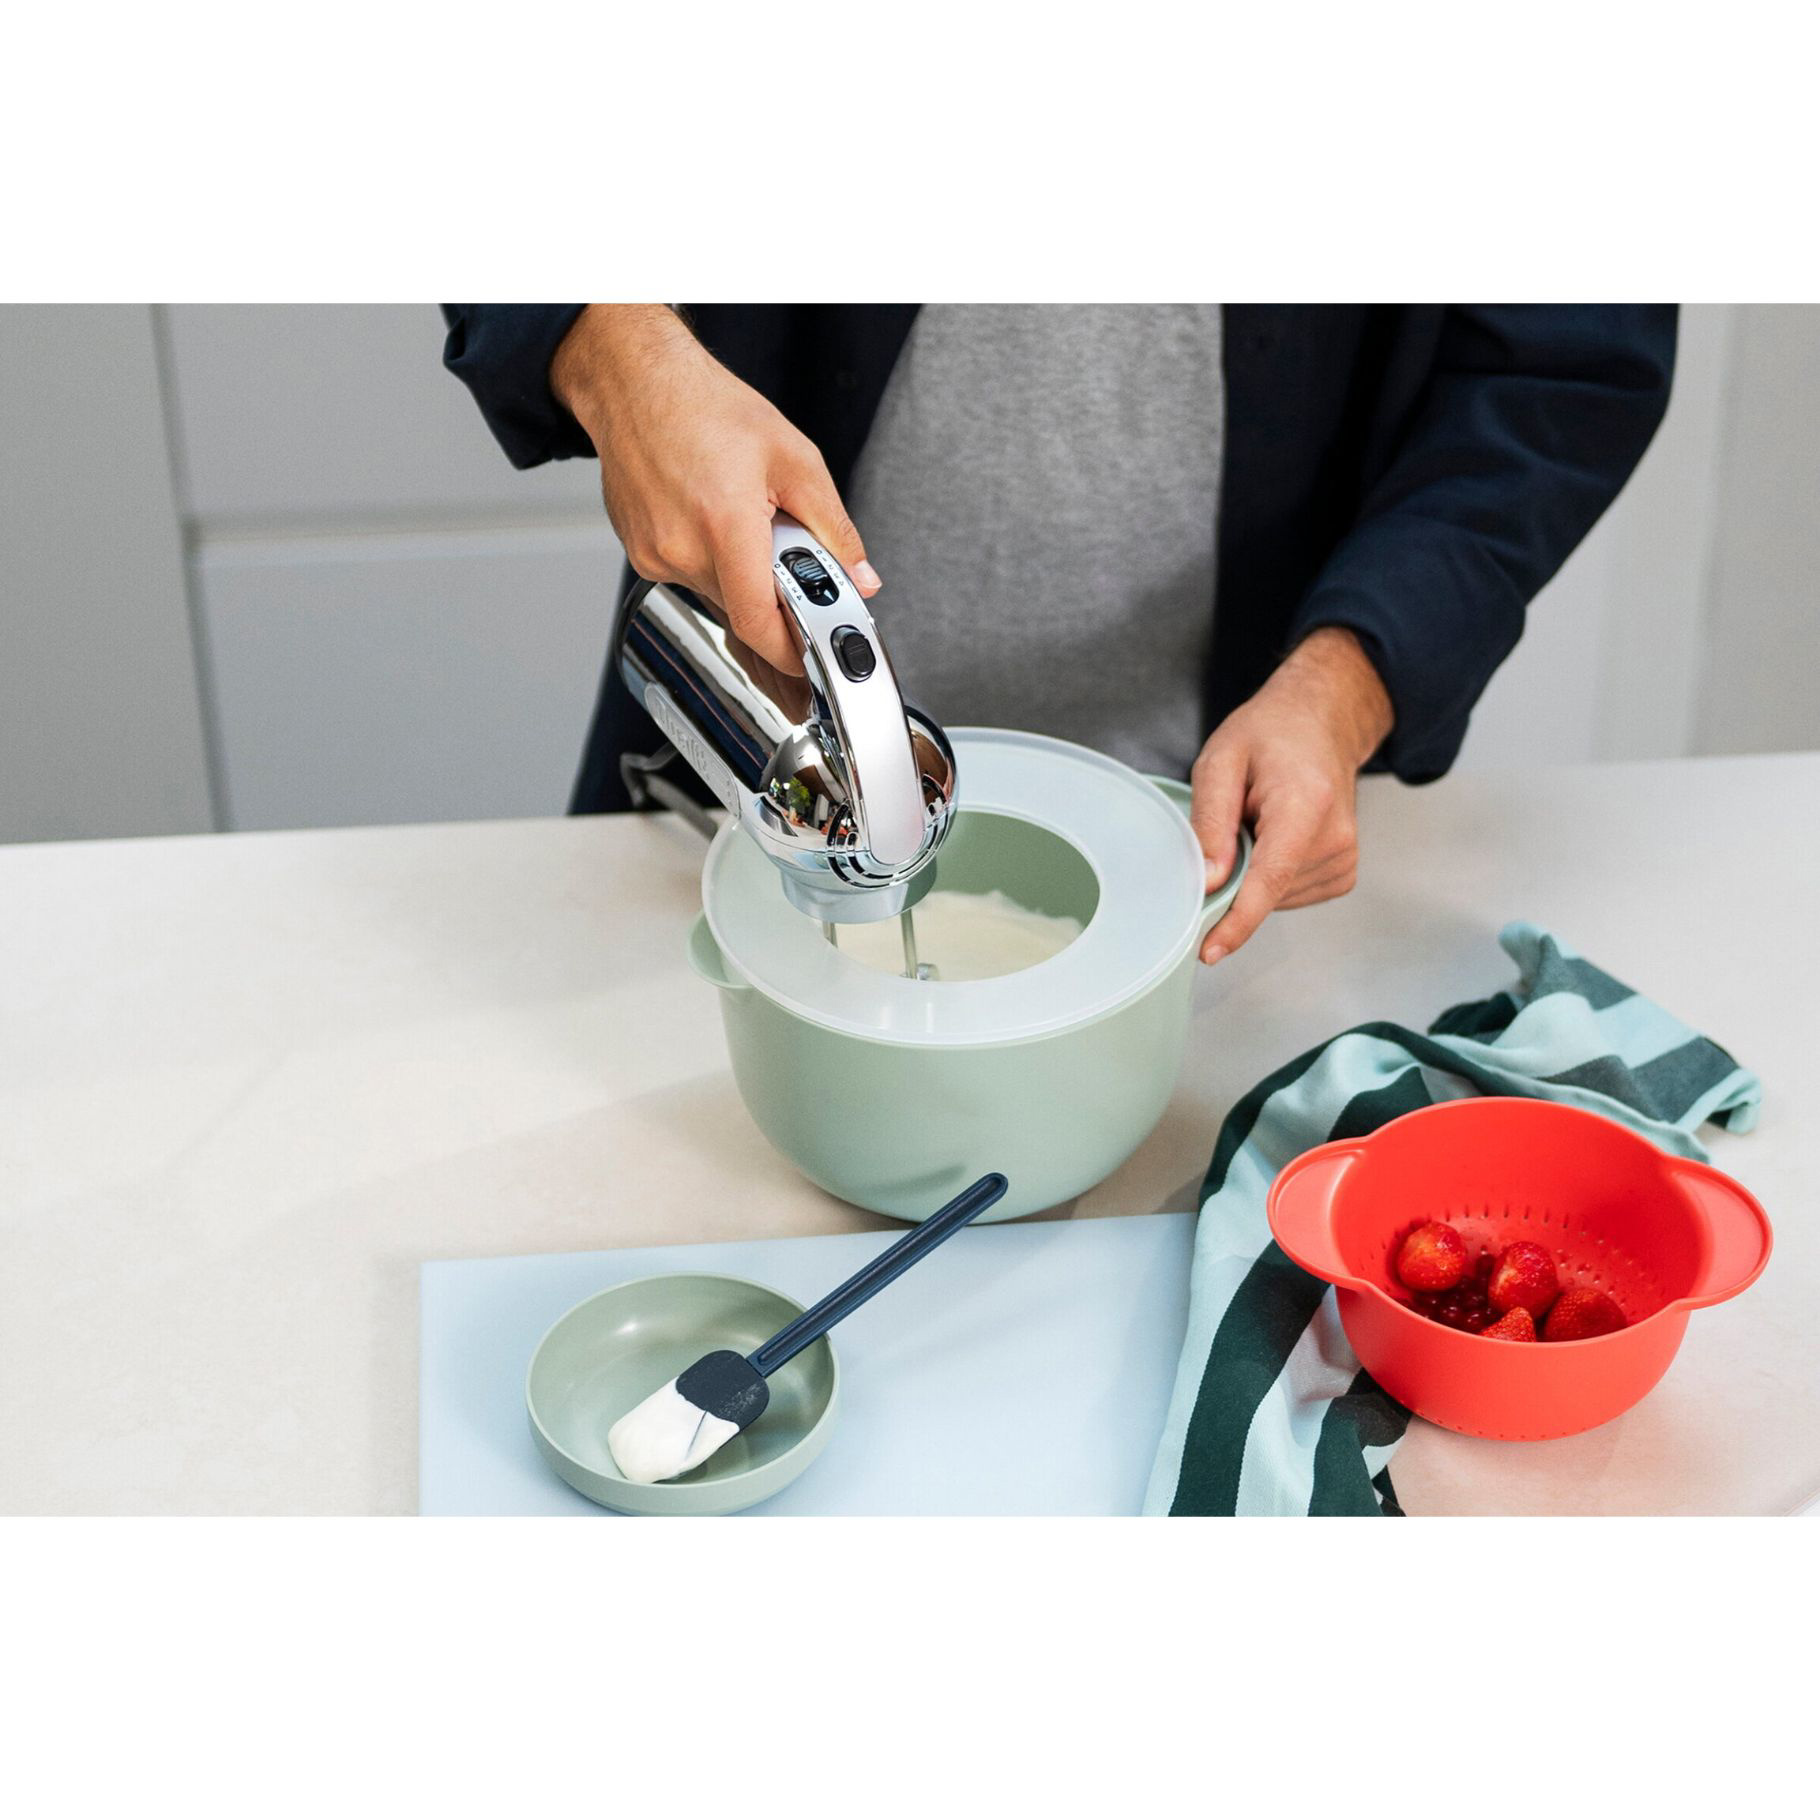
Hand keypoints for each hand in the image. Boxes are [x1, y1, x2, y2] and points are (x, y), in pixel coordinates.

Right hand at [550, 305, 878, 674]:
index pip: (758, 623)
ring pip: (717, 595)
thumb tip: (859, 577)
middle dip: (774, 596)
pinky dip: (714, 562)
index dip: (789, 654)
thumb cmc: (707, 408)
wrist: (636, 383)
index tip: (810, 661)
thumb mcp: (794, 459)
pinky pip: (690, 578)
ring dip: (742, 575)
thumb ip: (833, 528)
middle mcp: (682, 548)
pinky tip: (713, 519)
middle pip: (742, 609)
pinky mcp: (641, 554)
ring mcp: (656, 555)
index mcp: (724, 524)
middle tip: (788, 559)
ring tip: (743, 520)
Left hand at [1189, 628, 1393, 963]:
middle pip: (1266, 892)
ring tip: (1259, 822)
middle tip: (1234, 822)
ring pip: (1274, 898)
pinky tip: (1273, 838)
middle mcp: (1336, 838)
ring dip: (1253, 873)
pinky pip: (1289, 894)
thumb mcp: (1220, 760)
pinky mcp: (1343, 871)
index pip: (1270, 879)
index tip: (1210, 950)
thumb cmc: (1271, 734)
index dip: (1237, 921)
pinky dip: (1270, 877)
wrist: (1323, 721)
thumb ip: (1210, 821)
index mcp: (1307, 806)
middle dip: (1234, 876)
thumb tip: (1207, 880)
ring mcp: (1345, 858)